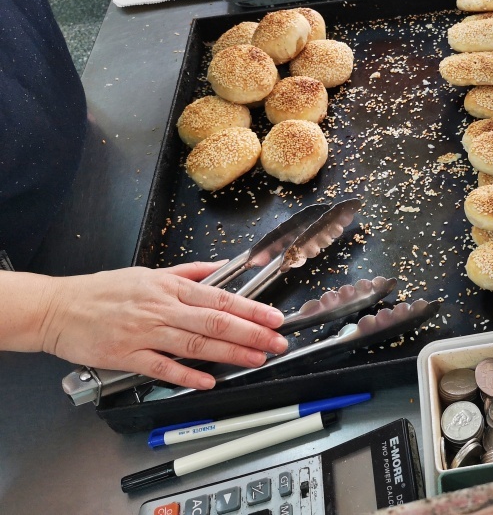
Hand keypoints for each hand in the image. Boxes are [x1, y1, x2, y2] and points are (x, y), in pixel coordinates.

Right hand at [39, 262, 287, 389]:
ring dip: (230, 354)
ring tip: (255, 359)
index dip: (251, 308)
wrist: (59, 308)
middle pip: (215, 321)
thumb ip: (191, 272)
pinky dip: (187, 375)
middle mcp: (161, 308)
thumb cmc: (104, 291)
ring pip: (195, 344)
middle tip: (276, 341)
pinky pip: (162, 367)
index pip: (220, 297)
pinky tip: (208, 381)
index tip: (274, 317)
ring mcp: (145, 332)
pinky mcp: (127, 355)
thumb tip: (223, 268)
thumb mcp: (151, 272)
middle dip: (251, 333)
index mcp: (170, 286)